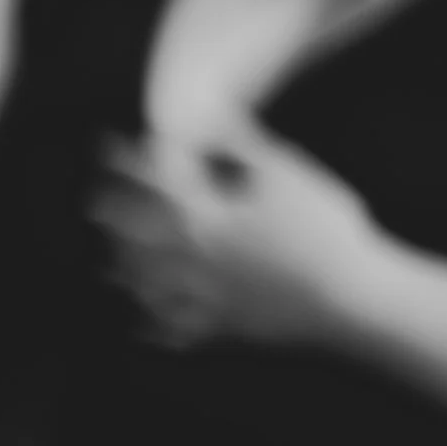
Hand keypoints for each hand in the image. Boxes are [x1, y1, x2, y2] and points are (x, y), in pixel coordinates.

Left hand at [93, 125, 392, 350]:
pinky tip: (142, 328)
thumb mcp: (287, 175)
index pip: (155, 181)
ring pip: (151, 285)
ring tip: (106, 270)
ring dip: (126, 274)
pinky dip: (157, 328)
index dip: (129, 161)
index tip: (107, 146)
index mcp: (206, 217)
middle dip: (115, 218)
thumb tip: (213, 115)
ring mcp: (206, 296)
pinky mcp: (225, 328)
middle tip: (92, 207)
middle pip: (140, 235)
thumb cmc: (325, 229)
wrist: (354, 298)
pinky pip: (180, 330)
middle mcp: (194, 258)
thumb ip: (243, 146)